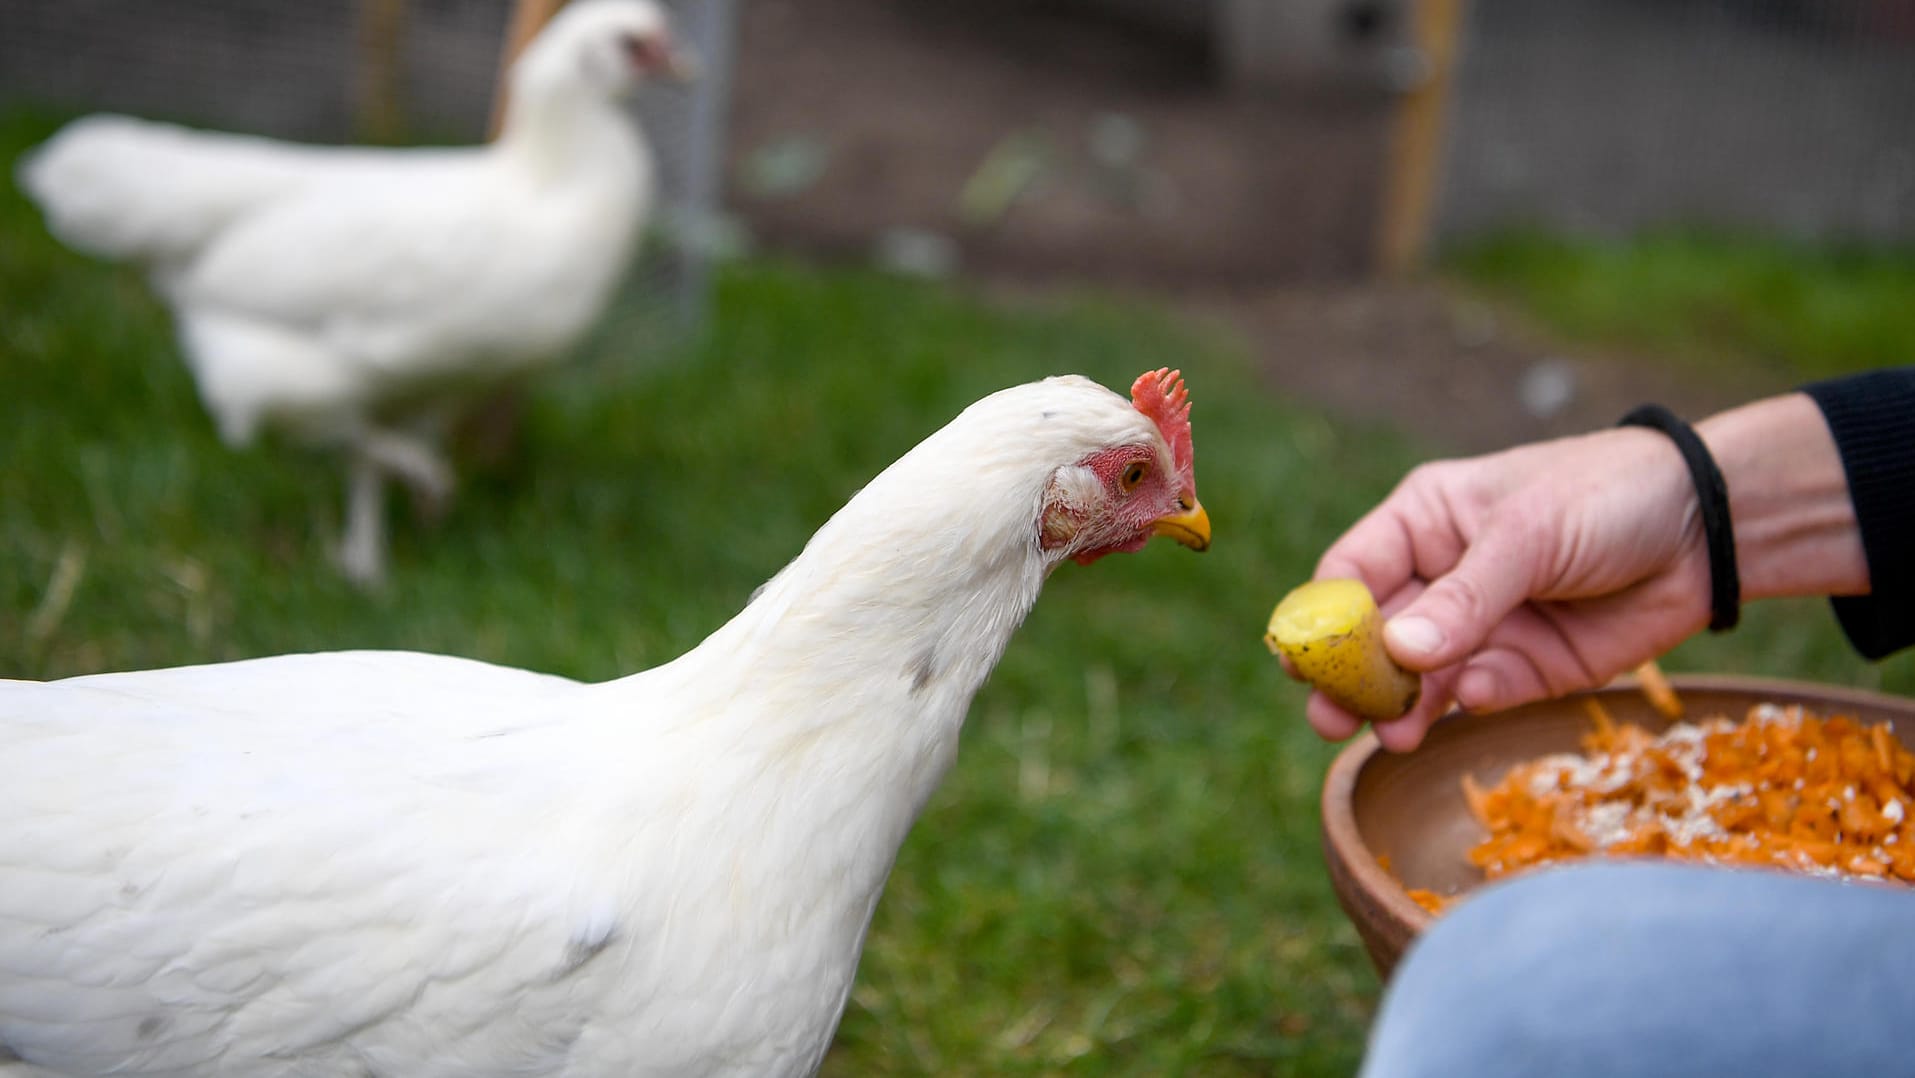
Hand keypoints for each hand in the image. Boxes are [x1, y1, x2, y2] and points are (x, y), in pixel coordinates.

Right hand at [1306, 426, 1711, 750]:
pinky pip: (1479, 694)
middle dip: (1352, 678)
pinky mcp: (1525, 669)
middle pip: (1375, 637)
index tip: (1302, 659)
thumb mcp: (1528, 534)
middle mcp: (1441, 577)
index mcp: (1424, 521)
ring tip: (1392, 733)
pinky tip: (1472, 699)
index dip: (1323, 616)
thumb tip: (1400, 653)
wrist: (1711, 529)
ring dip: (1402, 706)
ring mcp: (1482, 628)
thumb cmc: (1606, 497)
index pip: (1351, 572)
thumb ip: (1466, 597)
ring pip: (1420, 678)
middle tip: (1327, 718)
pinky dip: (1468, 703)